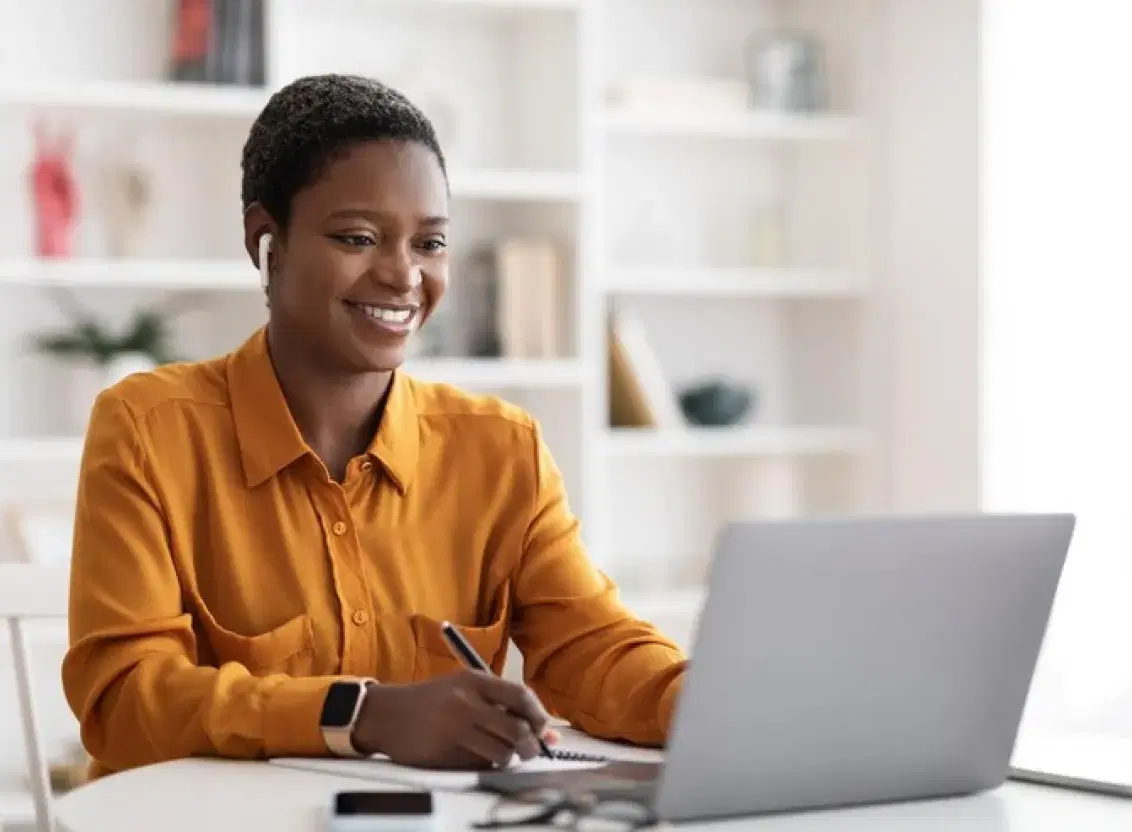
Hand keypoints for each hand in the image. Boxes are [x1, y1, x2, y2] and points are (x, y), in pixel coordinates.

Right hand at [350, 670, 551, 768]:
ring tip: (499, 754)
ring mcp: (454, 729)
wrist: (384, 713)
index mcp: (474, 680)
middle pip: (517, 730)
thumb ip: (501, 705)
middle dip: (530, 746)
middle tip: (529, 751)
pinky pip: (478, 765)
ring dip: (507, 758)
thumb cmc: (431, 700)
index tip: (543, 730)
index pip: (521, 696)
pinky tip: (473, 756)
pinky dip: (484, 765)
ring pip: (501, 752)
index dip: (539, 717)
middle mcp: (466, 702)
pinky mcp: (444, 753)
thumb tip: (546, 733)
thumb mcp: (464, 689)